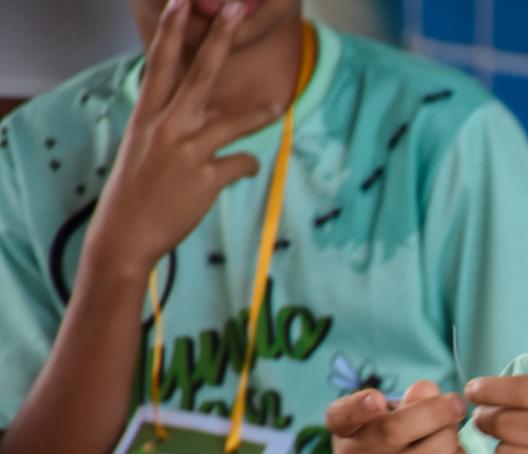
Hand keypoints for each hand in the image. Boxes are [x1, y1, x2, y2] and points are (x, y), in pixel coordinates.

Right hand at [83, 0, 278, 275]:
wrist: (124, 233)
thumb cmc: (136, 188)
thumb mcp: (143, 145)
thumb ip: (166, 121)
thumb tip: (192, 107)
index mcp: (146, 115)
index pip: (161, 64)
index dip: (172, 32)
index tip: (182, 3)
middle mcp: (165, 126)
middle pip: (198, 76)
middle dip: (218, 41)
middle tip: (236, 12)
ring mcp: (186, 151)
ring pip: (231, 122)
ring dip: (258, 113)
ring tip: (279, 100)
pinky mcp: (205, 178)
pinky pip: (240, 164)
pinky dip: (246, 165)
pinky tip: (245, 168)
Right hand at [326, 380, 466, 453]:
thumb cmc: (396, 440)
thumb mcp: (398, 414)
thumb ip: (411, 401)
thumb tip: (426, 390)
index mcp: (345, 429)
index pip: (341, 416)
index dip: (358, 406)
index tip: (376, 397)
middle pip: (394, 432)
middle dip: (436, 413)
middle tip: (455, 405)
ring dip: (451, 440)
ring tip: (452, 433)